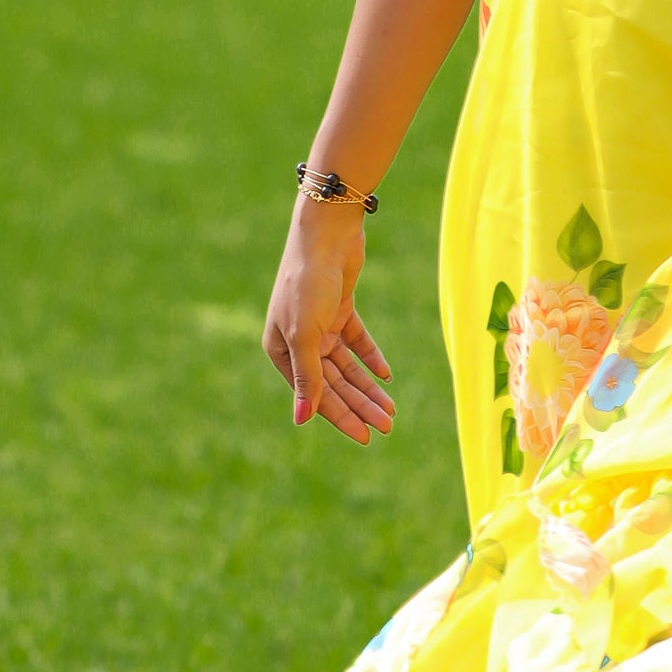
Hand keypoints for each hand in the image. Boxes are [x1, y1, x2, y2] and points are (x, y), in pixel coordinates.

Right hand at [263, 198, 395, 444]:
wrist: (325, 234)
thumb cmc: (307, 283)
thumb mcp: (306, 334)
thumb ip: (307, 378)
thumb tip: (302, 421)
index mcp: (281, 351)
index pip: (315, 394)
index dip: (341, 416)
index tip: (365, 437)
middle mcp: (298, 342)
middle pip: (334, 383)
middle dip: (360, 406)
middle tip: (386, 427)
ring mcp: (319, 326)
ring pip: (347, 366)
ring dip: (368, 387)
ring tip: (390, 410)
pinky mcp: (339, 310)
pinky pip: (357, 342)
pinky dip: (370, 357)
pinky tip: (385, 375)